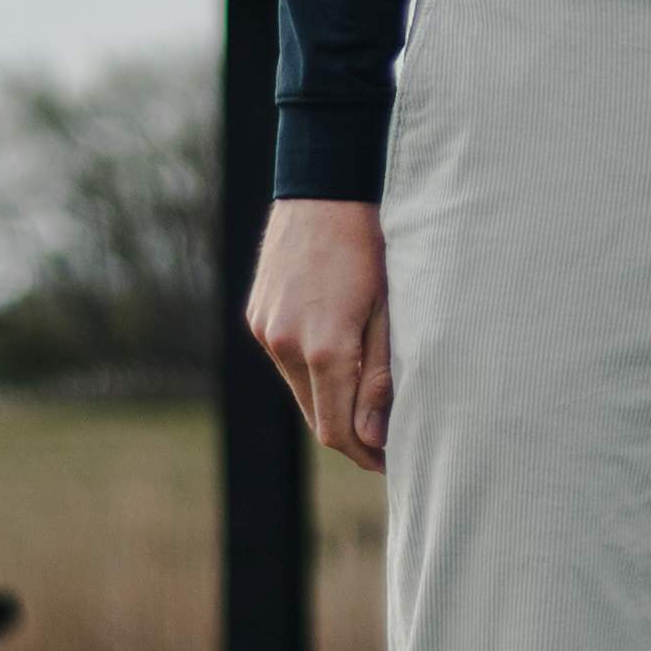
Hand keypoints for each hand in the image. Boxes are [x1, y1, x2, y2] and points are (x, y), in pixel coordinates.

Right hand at [252, 198, 393, 465]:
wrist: (328, 189)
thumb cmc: (374, 246)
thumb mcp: (391, 312)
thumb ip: (381, 378)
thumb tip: (372, 438)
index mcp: (324, 349)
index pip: (338, 431)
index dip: (366, 454)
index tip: (394, 461)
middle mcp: (285, 344)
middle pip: (316, 417)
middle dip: (352, 435)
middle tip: (388, 441)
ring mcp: (266, 329)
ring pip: (299, 390)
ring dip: (331, 402)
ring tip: (369, 398)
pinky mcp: (257, 314)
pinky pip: (285, 360)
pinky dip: (311, 371)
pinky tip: (340, 357)